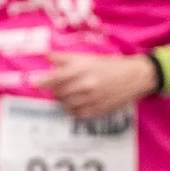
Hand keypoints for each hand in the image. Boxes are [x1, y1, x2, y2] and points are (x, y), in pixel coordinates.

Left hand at [42, 51, 159, 119]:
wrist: (135, 77)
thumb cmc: (109, 65)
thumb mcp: (88, 58)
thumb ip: (65, 58)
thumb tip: (46, 56)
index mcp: (80, 70)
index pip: (53, 79)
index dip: (41, 82)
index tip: (34, 83)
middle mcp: (84, 85)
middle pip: (58, 93)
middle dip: (56, 90)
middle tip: (62, 87)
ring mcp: (90, 100)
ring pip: (65, 105)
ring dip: (64, 101)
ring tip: (71, 95)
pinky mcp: (97, 111)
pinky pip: (76, 114)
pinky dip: (73, 110)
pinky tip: (78, 103)